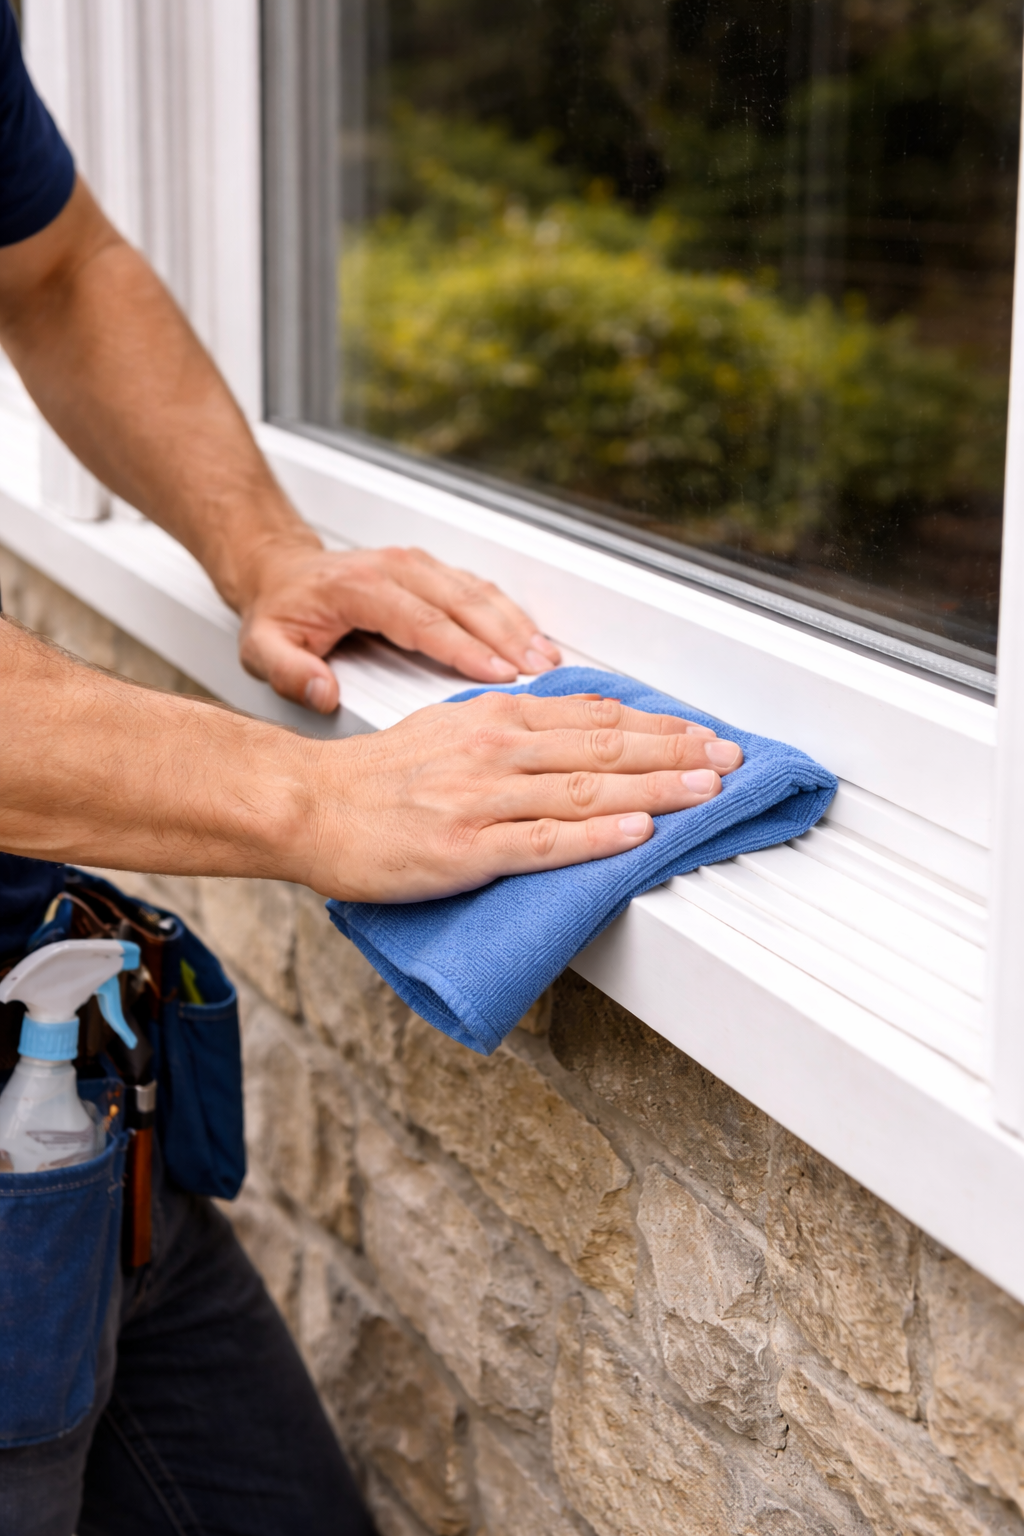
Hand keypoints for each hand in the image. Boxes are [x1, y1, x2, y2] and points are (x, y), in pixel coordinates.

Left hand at [237, 542, 561, 711]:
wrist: (281, 571)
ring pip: (478, 591)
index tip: (496, 674)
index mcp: (360, 586)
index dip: (463, 647)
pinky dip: (509, 613)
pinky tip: (531, 638)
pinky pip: (478, 588)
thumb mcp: (261, 647)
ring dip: (516, 623)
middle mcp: (396, 567)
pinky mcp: (432, 570)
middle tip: (538, 670)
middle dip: (506, 636)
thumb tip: (322, 692)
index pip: (422, 620)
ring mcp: (417, 564)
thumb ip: (288, 672)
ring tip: (546, 657)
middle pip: (463, 601)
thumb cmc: (279, 612)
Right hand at [300, 692, 743, 899]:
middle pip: (604, 748)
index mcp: (495, 718)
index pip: (594, 717)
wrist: (309, 805)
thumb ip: (513, 727)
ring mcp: (483, 799)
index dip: (658, 726)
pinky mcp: (466, 848)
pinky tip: (639, 836)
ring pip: (587, 790)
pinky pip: (544, 842)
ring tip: (708, 791)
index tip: (703, 733)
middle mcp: (496, 750)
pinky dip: (598, 838)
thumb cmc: (378, 775)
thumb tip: (574, 726)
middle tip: (730, 758)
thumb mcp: (452, 726)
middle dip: (677, 753)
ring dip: (657, 789)